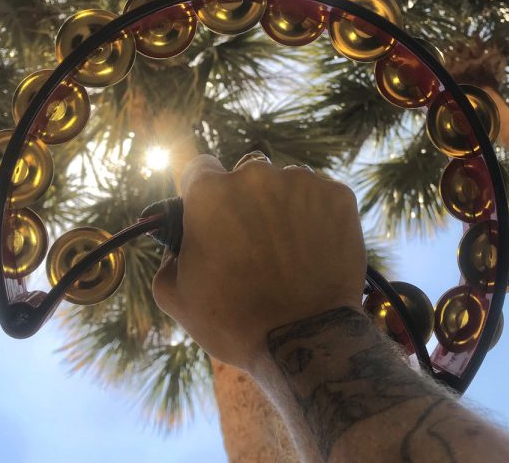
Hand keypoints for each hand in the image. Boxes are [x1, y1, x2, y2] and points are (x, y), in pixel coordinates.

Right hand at [152, 154, 366, 369]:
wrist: (305, 340)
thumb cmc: (233, 320)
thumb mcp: (174, 293)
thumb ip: (169, 252)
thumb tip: (180, 237)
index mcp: (211, 192)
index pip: (200, 168)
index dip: (203, 191)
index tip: (212, 213)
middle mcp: (256, 175)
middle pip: (246, 175)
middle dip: (246, 201)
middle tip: (253, 241)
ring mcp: (301, 183)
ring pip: (285, 183)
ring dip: (283, 205)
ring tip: (288, 249)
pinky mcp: (338, 196)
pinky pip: (320, 196)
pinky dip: (317, 215)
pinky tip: (315, 248)